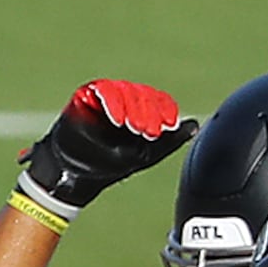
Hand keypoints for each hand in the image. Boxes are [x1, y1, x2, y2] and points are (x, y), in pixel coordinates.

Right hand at [17, 79, 192, 216]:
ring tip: (134, 126)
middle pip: (143, 96)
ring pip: (125, 92)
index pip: (158, 102)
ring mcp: (105, 98)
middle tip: (149, 130)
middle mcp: (124, 101)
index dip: (164, 112)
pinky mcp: (86, 97)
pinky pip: (102, 92)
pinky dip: (111, 103)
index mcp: (141, 112)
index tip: (166, 127)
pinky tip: (117, 119)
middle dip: (148, 112)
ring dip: (132, 108)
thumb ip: (170, 141)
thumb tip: (195, 126)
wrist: (72, 174)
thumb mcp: (145, 155)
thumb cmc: (108, 167)